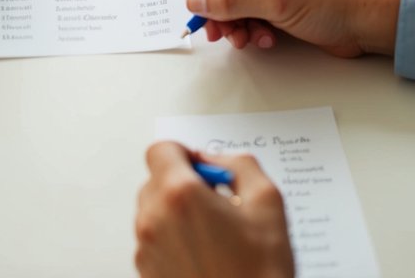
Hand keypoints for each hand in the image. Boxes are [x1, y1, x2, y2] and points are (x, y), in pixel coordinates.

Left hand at [135, 144, 293, 277]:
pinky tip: (203, 257)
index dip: (184, 154)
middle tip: (216, 204)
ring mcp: (146, 250)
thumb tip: (217, 160)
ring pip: (153, 212)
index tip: (203, 169)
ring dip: (176, 214)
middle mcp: (154, 219)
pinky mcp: (146, 274)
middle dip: (182, 185)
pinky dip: (172, 242)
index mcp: (179, 194)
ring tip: (213, 236)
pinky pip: (153, 243)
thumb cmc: (260, 273)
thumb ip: (240, 164)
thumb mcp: (268, 203)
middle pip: (155, 181)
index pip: (161, 150)